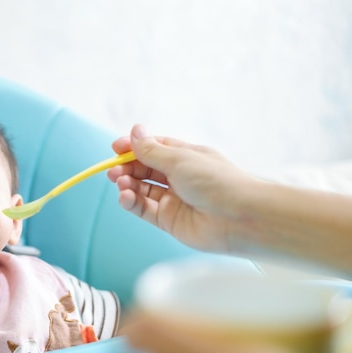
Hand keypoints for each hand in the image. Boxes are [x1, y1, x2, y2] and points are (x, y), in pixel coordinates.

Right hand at [107, 124, 255, 252]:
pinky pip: (144, 209)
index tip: (115, 148)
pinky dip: (131, 202)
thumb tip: (135, 130)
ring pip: (142, 189)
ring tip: (120, 183)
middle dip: (127, 168)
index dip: (133, 147)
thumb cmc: (216, 182)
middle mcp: (179, 177)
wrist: (241, 217)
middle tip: (113, 170)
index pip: (154, 148)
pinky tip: (125, 197)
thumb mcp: (179, 159)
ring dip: (128, 185)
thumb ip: (152, 150)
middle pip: (145, 169)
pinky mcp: (169, 220)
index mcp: (186, 157)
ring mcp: (174, 199)